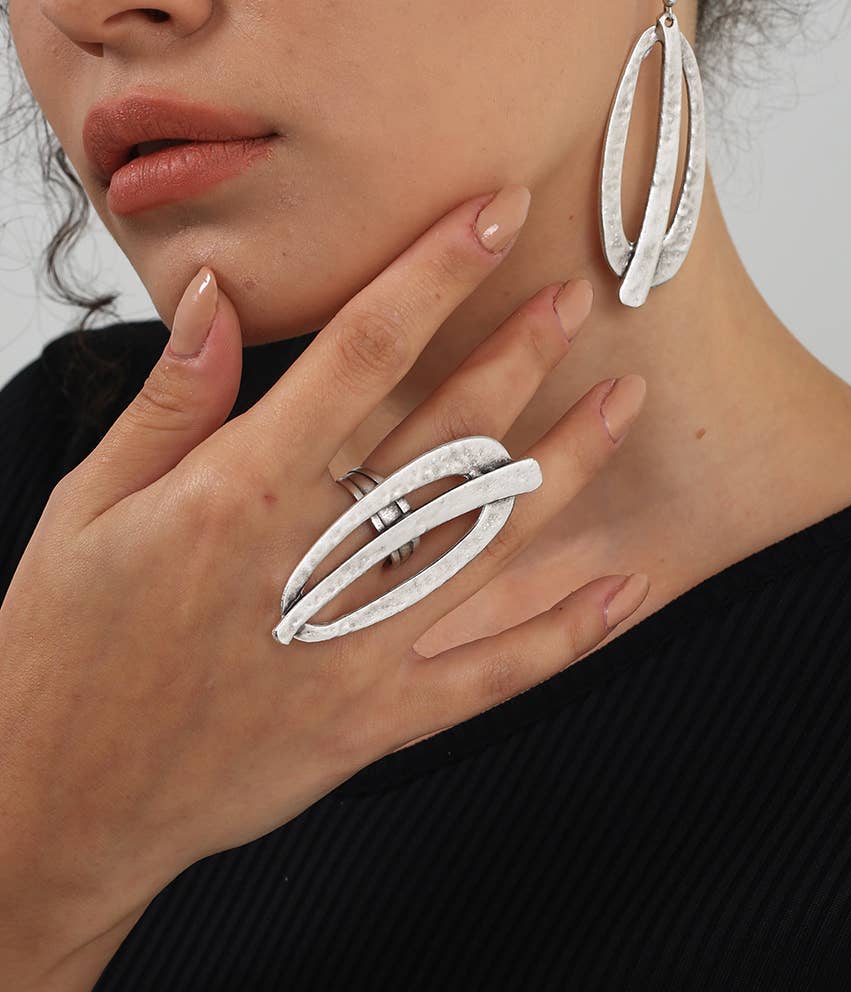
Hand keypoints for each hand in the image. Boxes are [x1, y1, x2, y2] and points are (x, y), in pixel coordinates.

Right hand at [0, 184, 648, 980]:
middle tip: (576, 297)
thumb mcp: (90, 503)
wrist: (62, 799)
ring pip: (489, 539)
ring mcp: (354, 648)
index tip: (487, 216)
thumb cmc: (65, 645)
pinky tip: (623, 589)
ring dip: (565, 465)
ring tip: (622, 403)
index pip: (359, 355)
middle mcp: (311, 563)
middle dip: (518, 354)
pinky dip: (562, 635)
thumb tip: (221, 293)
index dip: (433, 274)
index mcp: (239, 494)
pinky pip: (489, 675)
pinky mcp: (375, 721)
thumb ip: (173, 396)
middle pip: (445, 437)